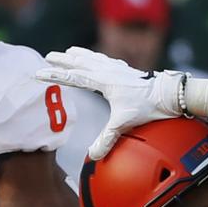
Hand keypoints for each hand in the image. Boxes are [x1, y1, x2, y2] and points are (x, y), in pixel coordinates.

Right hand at [35, 47, 186, 159]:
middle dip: (63, 60)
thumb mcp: (124, 123)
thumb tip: (94, 156)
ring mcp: (118, 69)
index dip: (55, 75)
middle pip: (81, 63)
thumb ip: (107, 139)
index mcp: (104, 81)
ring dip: (80, 55)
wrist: (169, 93)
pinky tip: (100, 59)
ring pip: (94, 59)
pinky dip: (98, 58)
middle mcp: (109, 71)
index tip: (39, 73)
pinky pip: (107, 60)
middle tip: (48, 55)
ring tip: (70, 50)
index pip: (74, 78)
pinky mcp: (127, 71)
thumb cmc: (147, 106)